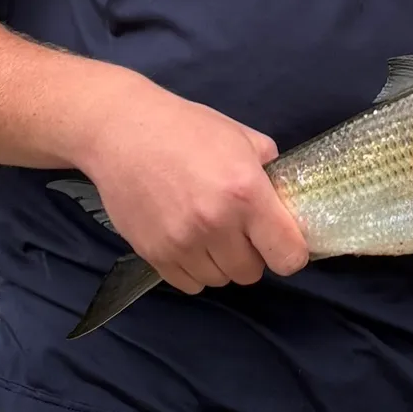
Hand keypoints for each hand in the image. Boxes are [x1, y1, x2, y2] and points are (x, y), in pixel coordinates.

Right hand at [76, 69, 308, 295]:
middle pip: (251, 273)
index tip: (280, 242)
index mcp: (247, 193)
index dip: (290, 253)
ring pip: (219, 280)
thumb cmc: (186, 128)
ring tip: (209, 232)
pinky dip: (193, 269)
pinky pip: (188, 283)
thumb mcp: (240, 137)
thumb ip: (269, 169)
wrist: (122, 131)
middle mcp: (217, 224)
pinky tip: (188, 242)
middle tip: (239, 229)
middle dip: (251, 254)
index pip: (288, 256)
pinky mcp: (154, 254)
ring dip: (220, 262)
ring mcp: (182, 243)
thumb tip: (283, 196)